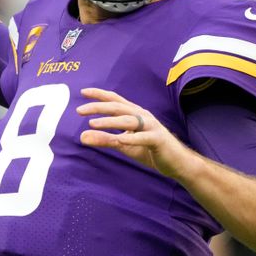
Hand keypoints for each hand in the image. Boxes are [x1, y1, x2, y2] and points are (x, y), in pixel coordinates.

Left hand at [76, 87, 192, 179]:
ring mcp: (151, 126)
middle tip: (79, 111)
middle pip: (118, 107)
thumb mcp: (123, 145)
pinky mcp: (158, 139)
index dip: (100, 95)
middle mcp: (143, 116)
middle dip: (98, 107)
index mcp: (134, 114)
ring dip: (110, 121)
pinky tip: (120, 140)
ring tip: (93, 124)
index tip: (82, 92)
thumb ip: (105, 140)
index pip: (115, 100)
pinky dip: (132, 138)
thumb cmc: (149, 150)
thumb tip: (81, 137)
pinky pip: (144, 137)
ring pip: (129, 120)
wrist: (176, 163)